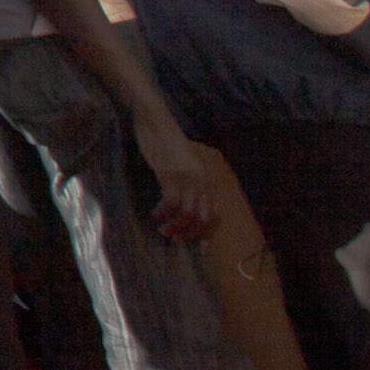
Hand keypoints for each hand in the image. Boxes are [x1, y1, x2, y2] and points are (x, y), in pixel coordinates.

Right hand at [136, 119, 229, 249]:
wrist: (157, 122)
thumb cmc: (167, 144)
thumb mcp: (184, 166)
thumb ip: (189, 183)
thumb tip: (184, 207)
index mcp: (207, 180)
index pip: (215, 214)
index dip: (208, 233)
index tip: (199, 247)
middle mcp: (202, 181)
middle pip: (202, 218)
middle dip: (189, 234)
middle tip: (174, 239)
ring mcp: (187, 178)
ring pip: (188, 213)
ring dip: (174, 226)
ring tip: (162, 230)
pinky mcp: (171, 174)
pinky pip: (171, 202)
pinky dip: (162, 213)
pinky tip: (154, 215)